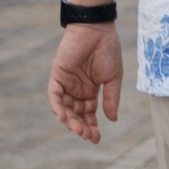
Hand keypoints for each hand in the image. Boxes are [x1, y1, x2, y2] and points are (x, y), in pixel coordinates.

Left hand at [47, 23, 123, 143]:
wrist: (96, 30)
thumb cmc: (108, 50)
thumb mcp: (113, 77)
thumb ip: (111, 98)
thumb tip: (112, 119)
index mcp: (90, 90)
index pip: (88, 113)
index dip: (92, 126)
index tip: (98, 138)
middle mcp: (76, 90)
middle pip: (76, 114)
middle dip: (82, 127)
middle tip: (90, 136)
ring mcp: (66, 84)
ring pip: (65, 109)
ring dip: (71, 121)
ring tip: (80, 130)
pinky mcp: (56, 77)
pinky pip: (54, 97)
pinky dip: (58, 108)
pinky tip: (65, 117)